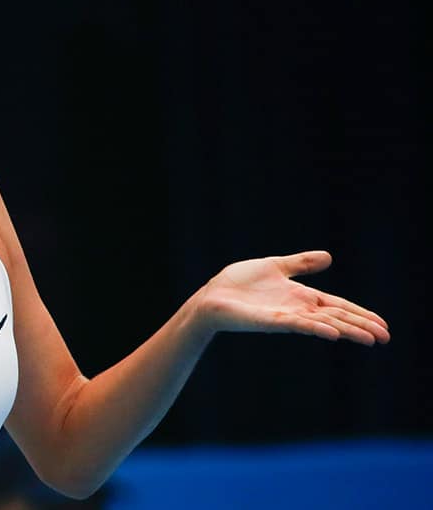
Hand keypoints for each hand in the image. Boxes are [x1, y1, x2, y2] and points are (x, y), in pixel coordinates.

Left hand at [192, 250, 389, 345]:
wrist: (211, 296)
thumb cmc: (237, 284)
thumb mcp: (274, 266)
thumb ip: (300, 263)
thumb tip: (329, 257)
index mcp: (300, 296)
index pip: (337, 305)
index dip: (359, 313)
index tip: (382, 324)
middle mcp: (297, 309)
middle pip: (336, 318)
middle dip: (361, 326)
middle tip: (385, 338)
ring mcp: (285, 316)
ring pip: (323, 324)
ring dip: (347, 331)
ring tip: (370, 338)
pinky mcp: (271, 321)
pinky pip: (298, 324)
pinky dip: (317, 328)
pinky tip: (334, 333)